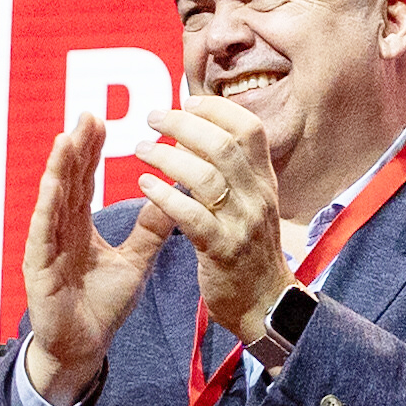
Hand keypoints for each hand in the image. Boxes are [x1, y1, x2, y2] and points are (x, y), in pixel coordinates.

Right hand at [19, 109, 179, 404]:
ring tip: (66, 138)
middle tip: (86, 114)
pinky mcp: (39, 268)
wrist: (84, 346)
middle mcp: (60, 229)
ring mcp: (46, 246)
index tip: (100, 120)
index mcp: (79, 225)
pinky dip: (47, 208)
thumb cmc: (102, 304)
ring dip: (58, 169)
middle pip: (67, 181)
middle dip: (76, 147)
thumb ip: (151, 229)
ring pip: (52, 200)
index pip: (85, 179)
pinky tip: (52, 186)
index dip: (91, 150)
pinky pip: (43, 233)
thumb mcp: (136, 261)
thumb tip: (175, 195)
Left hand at [137, 97, 290, 353]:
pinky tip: (144, 186)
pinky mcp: (223, 251)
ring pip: (207, 177)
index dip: (216, 109)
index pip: (250, 129)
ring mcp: (242, 224)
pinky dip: (165, 197)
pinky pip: (192, 217)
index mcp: (264, 181)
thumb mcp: (251, 204)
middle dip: (184, 124)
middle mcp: (258, 197)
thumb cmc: (248, 251)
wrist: (265, 304)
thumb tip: (201, 132)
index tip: (185, 101)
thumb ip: (233, 171)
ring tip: (140, 150)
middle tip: (151, 118)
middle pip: (225, 144)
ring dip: (168, 157)